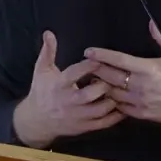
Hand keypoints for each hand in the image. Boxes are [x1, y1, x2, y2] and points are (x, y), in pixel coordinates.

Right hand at [13, 31, 124, 148]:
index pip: (74, 74)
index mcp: (59, 85)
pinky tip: (123, 107)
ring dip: (112, 100)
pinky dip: (115, 116)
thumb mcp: (41, 70)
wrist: (37, 121)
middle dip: (103, 85)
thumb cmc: (41, 91)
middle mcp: (68, 102)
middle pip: (89, 94)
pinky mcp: (84, 127)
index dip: (88, 66)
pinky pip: (103, 123)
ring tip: (120, 90)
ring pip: (99, 110)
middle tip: (114, 77)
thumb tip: (49, 33)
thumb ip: (48, 51)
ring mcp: (77, 116)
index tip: (99, 59)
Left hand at [85, 21, 160, 125]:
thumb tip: (151, 23)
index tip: (89, 52)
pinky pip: (121, 108)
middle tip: (87, 66)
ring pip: (112, 94)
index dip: (101, 55)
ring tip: (93, 81)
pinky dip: (112, 102)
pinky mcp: (142, 114)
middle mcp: (140, 85)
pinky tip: (108, 98)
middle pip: (110, 77)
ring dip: (102, 87)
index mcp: (147, 68)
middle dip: (96, 70)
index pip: (118, 60)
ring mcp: (139, 101)